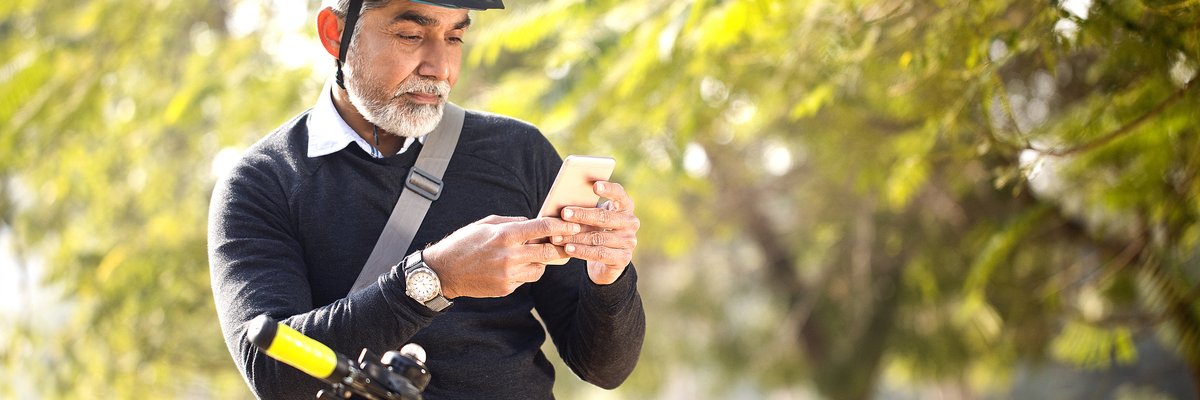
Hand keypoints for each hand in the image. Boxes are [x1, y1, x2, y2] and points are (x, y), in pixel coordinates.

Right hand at [423, 215, 580, 297]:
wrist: (444, 271)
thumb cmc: (464, 242)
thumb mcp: (487, 224)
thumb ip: (513, 222)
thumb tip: (535, 222)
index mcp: (505, 235)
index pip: (543, 227)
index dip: (562, 225)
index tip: (574, 225)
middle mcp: (510, 255)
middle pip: (549, 251)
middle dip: (561, 246)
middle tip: (569, 242)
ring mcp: (509, 274)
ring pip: (541, 268)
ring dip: (541, 260)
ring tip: (532, 254)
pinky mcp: (506, 288)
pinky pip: (526, 279)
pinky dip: (525, 271)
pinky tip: (513, 266)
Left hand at [552, 181, 639, 284]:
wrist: (606, 260)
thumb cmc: (596, 230)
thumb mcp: (593, 217)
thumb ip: (586, 208)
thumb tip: (564, 206)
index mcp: (625, 207)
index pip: (619, 194)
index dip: (609, 189)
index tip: (595, 186)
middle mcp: (631, 222)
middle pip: (605, 217)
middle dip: (582, 215)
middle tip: (564, 213)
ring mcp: (629, 241)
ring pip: (598, 237)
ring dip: (576, 237)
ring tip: (558, 236)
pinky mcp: (623, 258)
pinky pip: (599, 253)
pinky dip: (582, 251)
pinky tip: (568, 249)